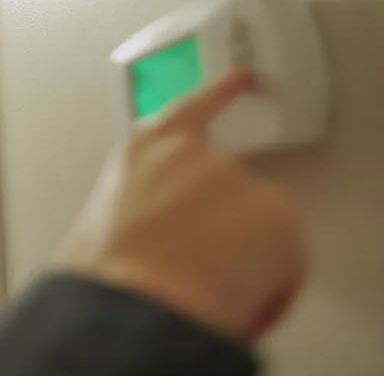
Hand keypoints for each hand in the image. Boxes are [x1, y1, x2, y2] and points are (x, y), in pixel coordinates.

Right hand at [57, 69, 307, 341]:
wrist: (131, 306)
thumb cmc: (104, 281)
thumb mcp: (98, 236)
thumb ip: (136, 220)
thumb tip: (153, 246)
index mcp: (139, 156)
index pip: (187, 111)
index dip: (218, 94)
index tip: (239, 78)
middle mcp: (191, 155)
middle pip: (228, 192)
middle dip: (223, 231)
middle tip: (205, 268)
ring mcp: (235, 178)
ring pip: (258, 230)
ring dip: (243, 263)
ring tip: (212, 297)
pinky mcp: (275, 210)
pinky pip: (285, 263)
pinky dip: (270, 290)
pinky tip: (243, 305)